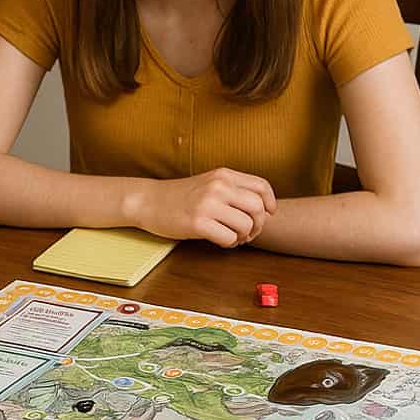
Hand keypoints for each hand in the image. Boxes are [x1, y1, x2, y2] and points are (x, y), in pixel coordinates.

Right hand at [130, 168, 276, 247]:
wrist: (149, 201)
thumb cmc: (181, 196)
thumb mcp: (209, 183)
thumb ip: (233, 189)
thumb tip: (262, 208)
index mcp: (223, 175)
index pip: (261, 186)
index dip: (270, 203)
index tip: (268, 214)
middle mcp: (218, 186)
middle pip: (258, 208)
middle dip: (259, 225)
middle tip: (249, 232)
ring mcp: (207, 204)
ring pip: (245, 225)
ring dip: (243, 236)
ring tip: (233, 237)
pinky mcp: (197, 223)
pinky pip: (229, 239)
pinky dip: (229, 244)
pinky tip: (219, 240)